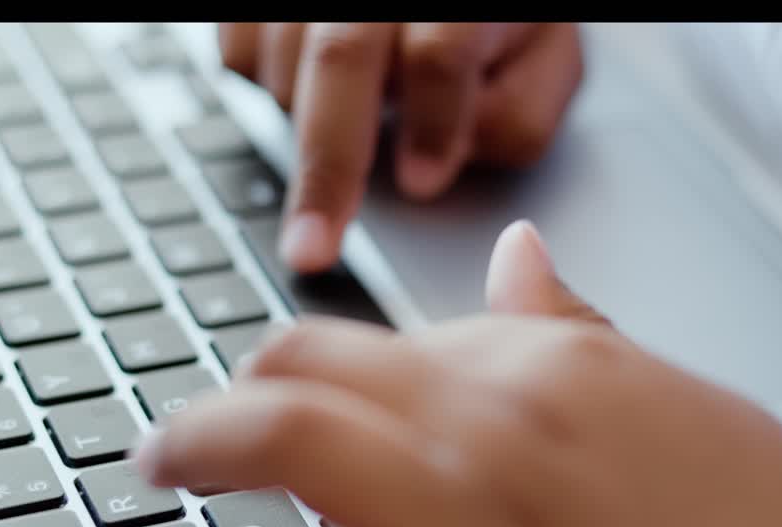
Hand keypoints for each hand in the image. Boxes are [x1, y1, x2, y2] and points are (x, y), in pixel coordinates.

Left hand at [134, 220, 781, 526]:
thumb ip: (575, 331)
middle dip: (223, 401)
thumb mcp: (675, 403)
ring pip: (291, 446)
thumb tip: (516, 258)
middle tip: (186, 432)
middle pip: (304, 375)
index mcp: (548, 367)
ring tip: (183, 477)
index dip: (300, 365)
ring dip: (213, 455)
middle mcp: (502, 428)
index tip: (273, 389)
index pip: (368, 340)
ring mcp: (484, 525)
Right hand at [218, 23, 583, 272]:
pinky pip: (238, 60)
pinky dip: (271, 93)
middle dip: (327, 165)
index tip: (422, 182)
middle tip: (313, 248)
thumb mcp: (543, 64)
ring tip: (361, 115)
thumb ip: (517, 119)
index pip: (440, 53)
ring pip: (284, 68)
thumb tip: (434, 169)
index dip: (431, 122)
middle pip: (339, 58)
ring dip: (311, 121)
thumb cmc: (495, 25)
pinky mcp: (256, 4)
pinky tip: (319, 88)